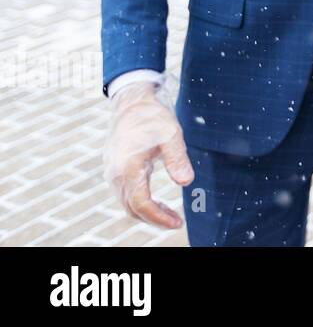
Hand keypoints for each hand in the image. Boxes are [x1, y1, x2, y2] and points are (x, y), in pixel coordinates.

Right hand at [103, 79, 193, 228]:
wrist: (132, 103)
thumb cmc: (153, 117)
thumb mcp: (171, 135)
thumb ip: (177, 159)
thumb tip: (186, 182)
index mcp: (128, 167)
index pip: (141, 203)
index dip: (158, 217)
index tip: (177, 223)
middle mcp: (116, 174)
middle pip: (132, 208)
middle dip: (154, 219)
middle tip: (176, 222)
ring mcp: (112, 172)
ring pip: (127, 203)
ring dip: (147, 212)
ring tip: (170, 214)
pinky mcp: (114, 170)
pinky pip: (125, 194)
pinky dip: (140, 203)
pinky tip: (157, 202)